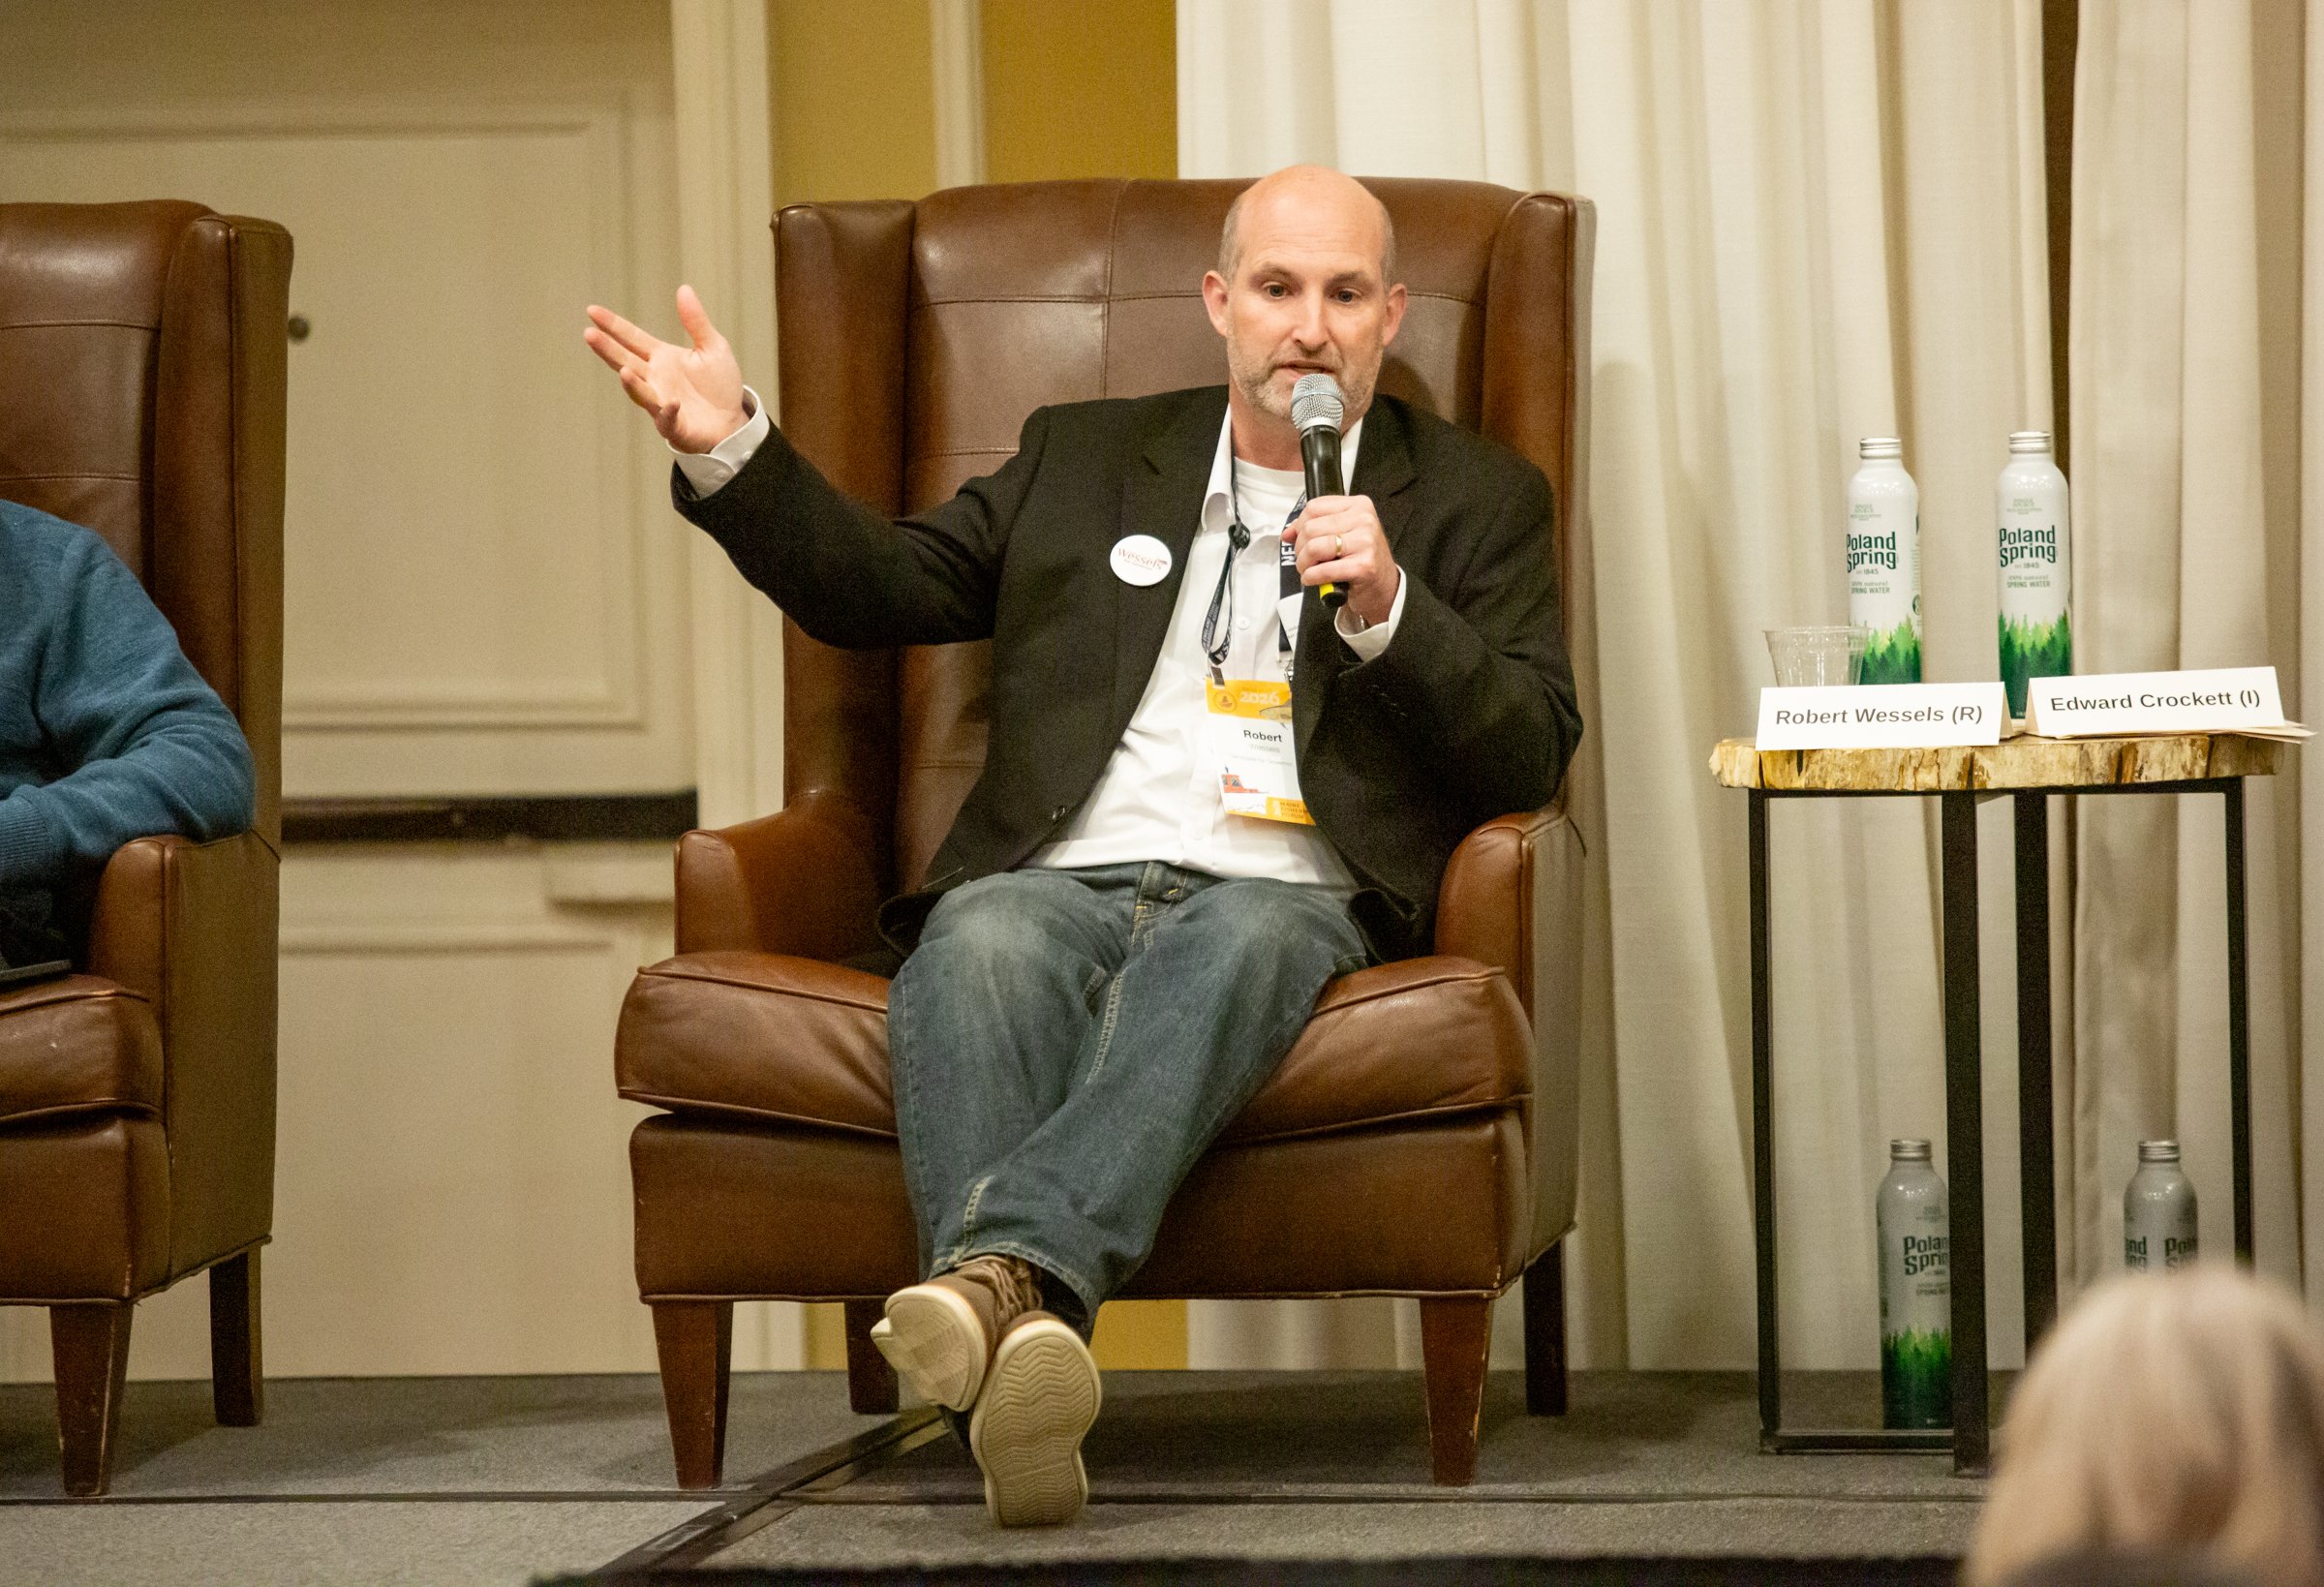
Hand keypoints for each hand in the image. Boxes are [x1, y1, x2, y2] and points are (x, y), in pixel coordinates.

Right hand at [582, 286, 748, 452]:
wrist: (731, 422)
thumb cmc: (718, 386)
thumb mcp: (712, 347)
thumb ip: (696, 321)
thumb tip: (684, 289)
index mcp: (662, 358)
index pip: (632, 338)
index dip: (613, 325)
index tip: (592, 311)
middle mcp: (655, 379)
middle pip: (627, 361)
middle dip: (608, 350)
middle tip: (589, 334)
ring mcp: (662, 402)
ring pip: (642, 392)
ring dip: (632, 383)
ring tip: (622, 370)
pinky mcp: (676, 425)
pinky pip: (669, 418)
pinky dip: (668, 412)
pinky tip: (671, 403)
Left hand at [1287, 495, 1398, 627]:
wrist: (1384, 585)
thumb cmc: (1362, 558)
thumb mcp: (1343, 533)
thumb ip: (1315, 527)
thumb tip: (1288, 533)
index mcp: (1359, 505)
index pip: (1314, 507)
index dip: (1299, 525)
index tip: (1300, 538)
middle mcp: (1364, 520)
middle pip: (1310, 528)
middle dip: (1300, 548)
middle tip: (1306, 559)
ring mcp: (1365, 542)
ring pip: (1313, 547)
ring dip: (1304, 564)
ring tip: (1310, 569)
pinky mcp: (1363, 566)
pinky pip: (1322, 570)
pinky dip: (1311, 577)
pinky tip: (1314, 579)